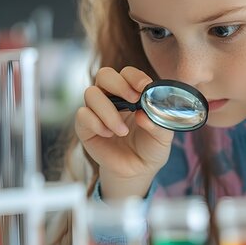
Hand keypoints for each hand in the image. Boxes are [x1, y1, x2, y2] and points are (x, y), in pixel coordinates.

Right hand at [75, 66, 173, 197]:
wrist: (137, 170)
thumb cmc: (151, 147)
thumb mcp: (163, 137)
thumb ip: (158, 124)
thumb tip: (143, 114)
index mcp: (131, 92)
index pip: (127, 73)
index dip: (135, 77)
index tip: (145, 88)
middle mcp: (111, 97)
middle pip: (105, 75)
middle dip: (118, 84)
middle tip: (133, 100)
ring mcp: (96, 111)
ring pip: (91, 93)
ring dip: (108, 111)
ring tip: (123, 131)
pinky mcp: (85, 127)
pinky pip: (82, 115)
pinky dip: (96, 123)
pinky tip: (109, 135)